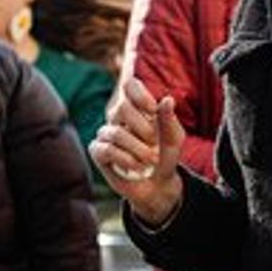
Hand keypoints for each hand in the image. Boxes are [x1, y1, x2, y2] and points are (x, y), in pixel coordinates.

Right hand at [89, 77, 184, 224]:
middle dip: (142, 128)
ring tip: (150, 160)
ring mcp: (106, 134)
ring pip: (115, 132)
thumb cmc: (165, 156)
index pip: (130, 85)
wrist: (157, 184)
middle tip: (155, 144)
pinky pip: (106, 150)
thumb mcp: (173, 139)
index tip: (152, 110)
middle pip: (121, 108)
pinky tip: (136, 167)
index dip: (139, 94)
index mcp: (137, 108)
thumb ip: (169, 120)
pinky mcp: (98, 152)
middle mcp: (118, 117)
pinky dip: (125, 159)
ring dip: (138, 149)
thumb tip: (167, 99)